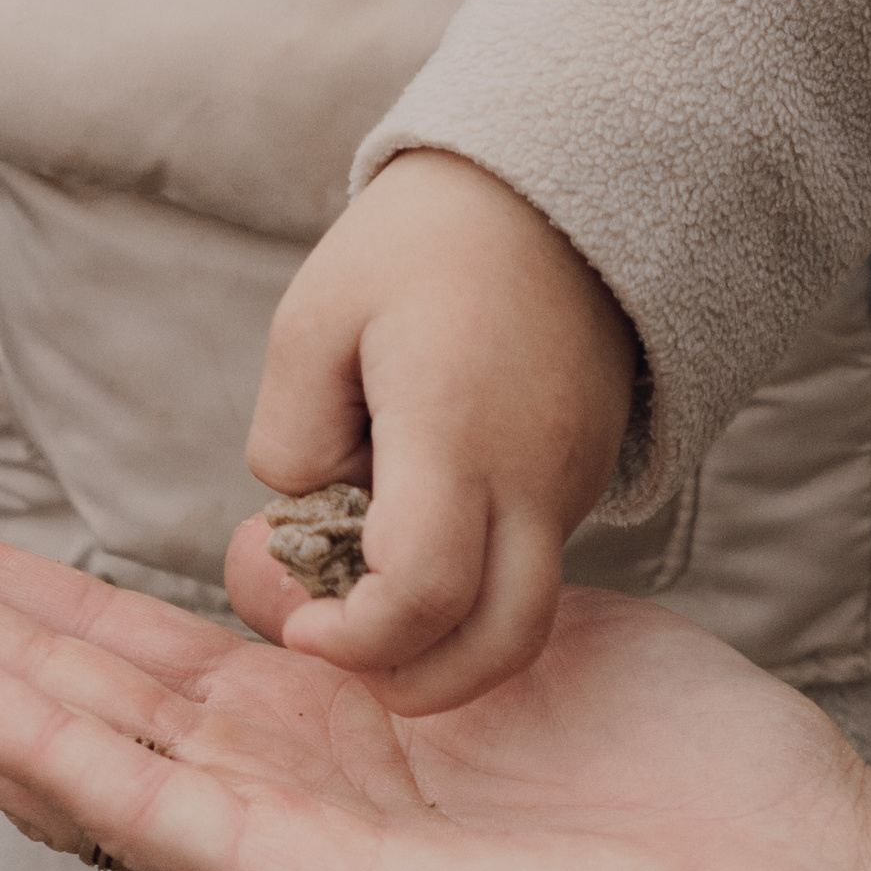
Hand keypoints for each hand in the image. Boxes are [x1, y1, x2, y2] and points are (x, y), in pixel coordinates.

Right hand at [0, 511, 870, 870]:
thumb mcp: (498, 641)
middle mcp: (253, 794)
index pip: (92, 648)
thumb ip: (368, 607)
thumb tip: (268, 565)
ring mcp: (260, 848)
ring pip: (34, 735)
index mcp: (296, 734)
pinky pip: (116, 788)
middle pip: (28, 685)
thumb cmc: (680, 781)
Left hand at [248, 150, 637, 713]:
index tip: (300, 627)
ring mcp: (569, 487)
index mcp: (457, 432)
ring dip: (433, 631)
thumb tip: (305, 522)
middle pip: (501, 644)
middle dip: (414, 683)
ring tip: (356, 578)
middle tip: (339, 650)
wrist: (562, 187)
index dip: (355, 640)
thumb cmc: (421, 244)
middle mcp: (533, 478)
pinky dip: (461, 580)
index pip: (423, 594)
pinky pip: (523, 564)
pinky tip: (401, 524)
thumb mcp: (313, 319)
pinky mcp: (580, 484)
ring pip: (515, 612)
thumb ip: (290, 437)